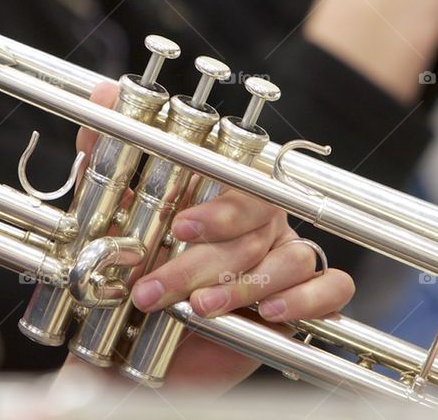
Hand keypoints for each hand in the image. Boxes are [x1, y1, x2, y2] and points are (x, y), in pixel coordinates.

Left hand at [76, 82, 355, 390]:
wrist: (136, 347)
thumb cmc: (136, 270)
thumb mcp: (110, 210)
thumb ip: (109, 151)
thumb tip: (106, 90)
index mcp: (229, 193)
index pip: (244, 185)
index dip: (218, 208)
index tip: (179, 227)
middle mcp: (263, 221)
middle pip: (257, 229)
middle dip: (205, 261)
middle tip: (157, 288)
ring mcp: (285, 257)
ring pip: (291, 259)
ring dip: (247, 285)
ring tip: (201, 308)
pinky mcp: (302, 300)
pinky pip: (331, 289)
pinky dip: (308, 299)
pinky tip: (270, 313)